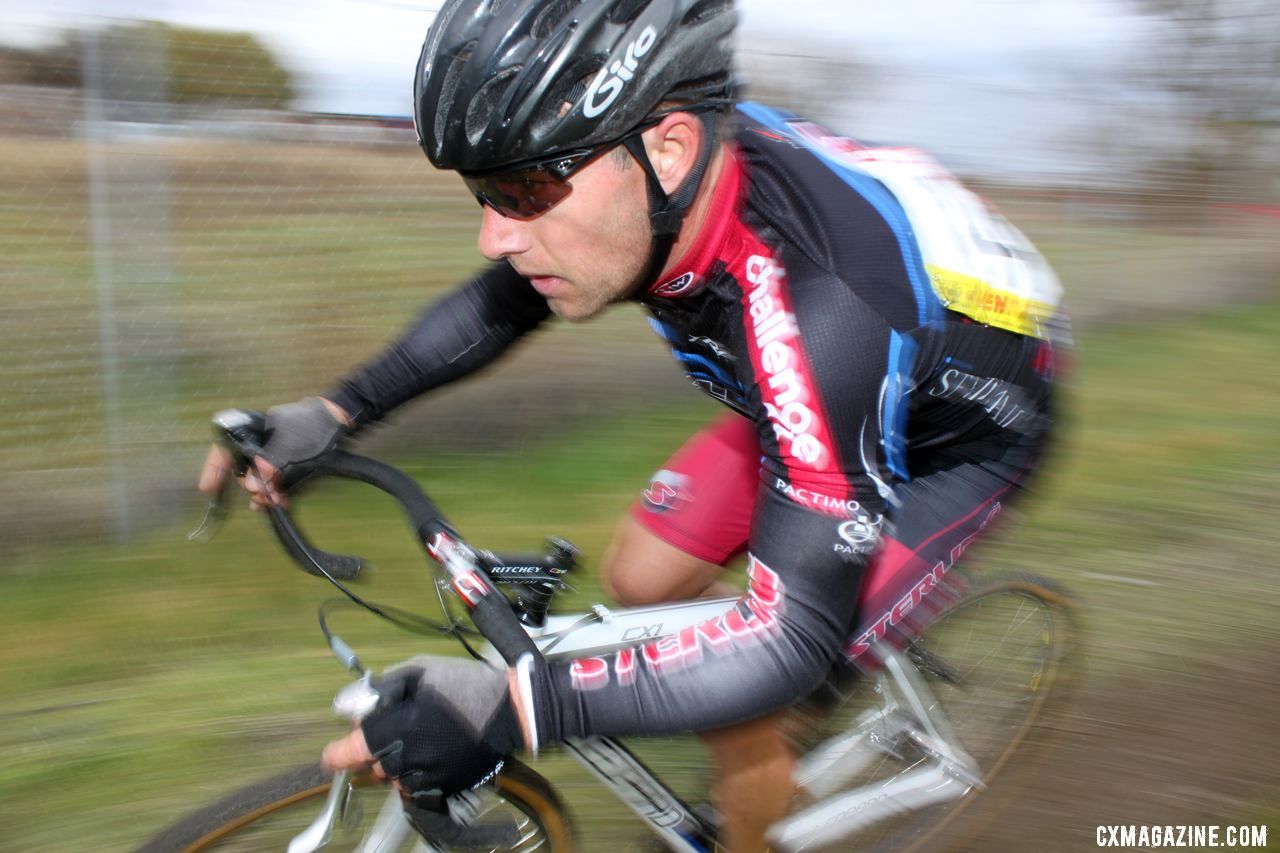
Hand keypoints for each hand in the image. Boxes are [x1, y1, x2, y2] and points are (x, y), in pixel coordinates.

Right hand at [196, 397, 350, 510]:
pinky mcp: (287, 465)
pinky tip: (279, 503)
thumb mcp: (288, 445)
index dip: (214, 469)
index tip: (208, 489)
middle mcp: (258, 443)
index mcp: (251, 431)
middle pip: (243, 469)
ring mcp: (272, 454)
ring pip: (260, 478)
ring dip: (264, 493)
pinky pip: (275, 481)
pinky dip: (276, 492)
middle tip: (259, 496)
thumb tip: (253, 486)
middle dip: (249, 486)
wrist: (337, 421)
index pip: (224, 449)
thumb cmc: (310, 425)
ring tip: (272, 501)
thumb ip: (269, 465)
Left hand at [323, 657, 523, 797]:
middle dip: (374, 749)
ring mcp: (427, 778)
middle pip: (372, 766)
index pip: (350, 752)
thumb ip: (379, 689)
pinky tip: (430, 752)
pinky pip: (418, 787)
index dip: (337, 754)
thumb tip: (347, 706)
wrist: (509, 710)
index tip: (332, 755)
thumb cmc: (463, 685)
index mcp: (395, 730)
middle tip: (392, 726)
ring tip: (416, 737)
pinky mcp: (446, 788)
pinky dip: (416, 773)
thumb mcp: (418, 671)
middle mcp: (407, 760)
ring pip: (394, 778)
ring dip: (396, 762)